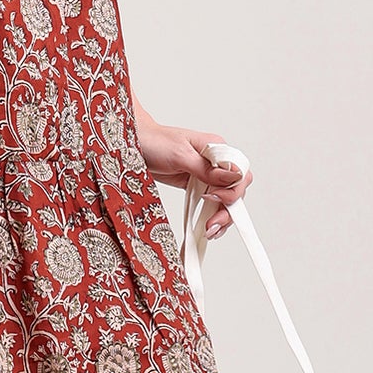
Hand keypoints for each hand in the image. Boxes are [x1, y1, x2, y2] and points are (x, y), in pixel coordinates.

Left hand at [129, 93, 252, 240]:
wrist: (133, 143)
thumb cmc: (154, 141)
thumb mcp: (180, 155)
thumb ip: (206, 169)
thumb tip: (233, 177)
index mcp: (217, 148)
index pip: (239, 172)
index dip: (233, 190)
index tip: (215, 198)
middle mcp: (215, 162)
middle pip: (235, 189)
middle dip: (228, 209)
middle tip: (212, 224)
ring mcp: (207, 174)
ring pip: (225, 199)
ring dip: (222, 216)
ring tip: (209, 231)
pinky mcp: (196, 184)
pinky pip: (211, 202)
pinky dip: (211, 215)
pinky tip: (207, 226)